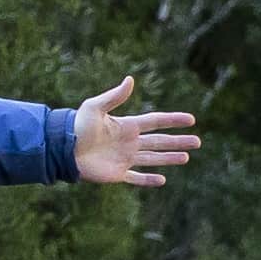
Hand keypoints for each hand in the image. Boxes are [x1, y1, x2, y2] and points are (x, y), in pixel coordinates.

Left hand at [66, 78, 195, 187]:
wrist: (62, 149)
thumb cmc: (76, 126)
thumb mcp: (95, 107)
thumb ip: (115, 96)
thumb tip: (130, 79)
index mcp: (127, 125)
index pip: (156, 121)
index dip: (173, 120)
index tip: (191, 119)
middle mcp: (129, 142)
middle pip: (160, 141)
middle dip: (179, 142)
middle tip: (198, 142)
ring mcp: (124, 159)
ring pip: (153, 159)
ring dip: (170, 159)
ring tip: (187, 158)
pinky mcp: (117, 174)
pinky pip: (137, 178)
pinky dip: (149, 180)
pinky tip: (163, 180)